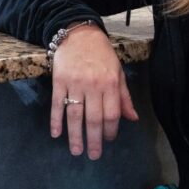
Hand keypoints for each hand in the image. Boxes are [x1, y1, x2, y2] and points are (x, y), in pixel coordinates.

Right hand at [49, 23, 138, 160]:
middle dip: (94, 140)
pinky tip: (56, 133)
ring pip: (75, 115)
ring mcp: (74, 84)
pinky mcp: (59, 81)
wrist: (78, 34)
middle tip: (93, 155)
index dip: (111, 130)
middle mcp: (93, 85)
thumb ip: (124, 97)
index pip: (112, 114)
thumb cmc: (101, 54)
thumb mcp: (118, 72)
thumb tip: (132, 119)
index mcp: (110, 83)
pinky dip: (56, 120)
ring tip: (76, 150)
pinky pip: (57, 104)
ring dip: (75, 135)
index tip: (109, 140)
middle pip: (93, 118)